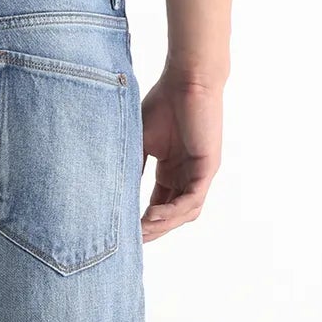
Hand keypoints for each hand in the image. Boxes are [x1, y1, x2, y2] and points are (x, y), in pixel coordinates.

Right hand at [139, 68, 222, 241]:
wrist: (187, 80)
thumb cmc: (164, 104)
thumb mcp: (140, 142)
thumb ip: (132, 166)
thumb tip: (114, 192)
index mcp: (172, 169)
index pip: (159, 204)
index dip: (144, 221)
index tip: (124, 234)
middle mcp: (187, 175)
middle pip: (172, 213)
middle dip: (152, 229)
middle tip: (130, 241)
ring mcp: (199, 173)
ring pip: (183, 212)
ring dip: (163, 225)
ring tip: (140, 231)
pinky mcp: (207, 168)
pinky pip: (192, 199)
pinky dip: (173, 211)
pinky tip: (152, 216)